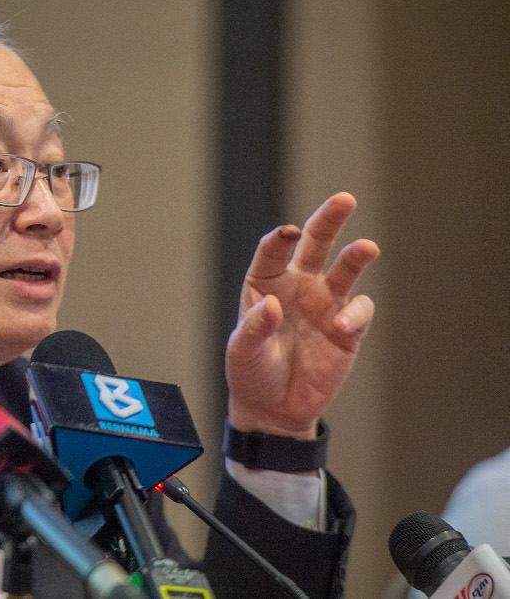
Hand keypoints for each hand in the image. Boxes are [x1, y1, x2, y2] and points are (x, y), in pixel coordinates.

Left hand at [225, 192, 379, 437]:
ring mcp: (325, 304)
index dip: (280, 239)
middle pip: (316, 244)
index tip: (287, 233)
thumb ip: (254, 328)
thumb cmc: (251, 372)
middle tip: (345, 199)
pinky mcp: (347, 329)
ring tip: (366, 248)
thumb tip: (271, 305)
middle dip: (329, 219)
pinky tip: (342, 327)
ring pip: (345, 269)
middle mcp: (298, 285)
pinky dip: (355, 314)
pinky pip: (359, 311)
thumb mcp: (242, 352)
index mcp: (265, 283)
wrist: (274, 408)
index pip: (273, 251)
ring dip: (356, 257)